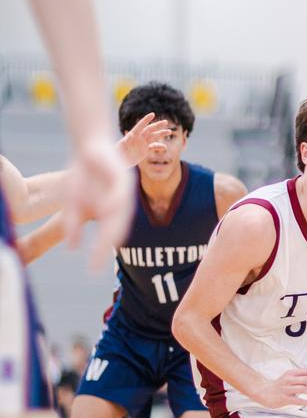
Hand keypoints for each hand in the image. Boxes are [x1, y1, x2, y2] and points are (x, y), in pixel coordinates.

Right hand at [64, 139, 134, 268]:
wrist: (89, 147)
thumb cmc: (83, 177)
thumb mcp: (74, 203)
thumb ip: (74, 224)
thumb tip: (72, 248)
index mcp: (113, 213)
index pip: (109, 237)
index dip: (101, 254)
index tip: (92, 270)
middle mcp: (121, 205)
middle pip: (117, 230)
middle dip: (106, 247)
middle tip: (97, 265)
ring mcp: (123, 191)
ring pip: (121, 213)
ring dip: (112, 228)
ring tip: (105, 245)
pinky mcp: (122, 175)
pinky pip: (119, 191)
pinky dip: (114, 201)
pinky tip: (107, 210)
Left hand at [116, 112, 170, 165]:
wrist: (119, 162)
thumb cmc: (117, 154)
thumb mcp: (119, 148)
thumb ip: (125, 141)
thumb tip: (130, 135)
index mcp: (133, 135)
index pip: (140, 126)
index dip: (146, 120)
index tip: (152, 114)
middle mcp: (139, 138)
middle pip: (149, 130)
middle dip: (157, 126)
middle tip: (165, 122)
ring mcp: (142, 144)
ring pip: (153, 137)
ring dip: (161, 134)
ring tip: (169, 131)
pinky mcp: (144, 151)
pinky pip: (153, 147)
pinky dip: (159, 146)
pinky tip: (165, 147)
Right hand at [252, 369, 306, 408]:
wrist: (263, 391)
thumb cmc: (278, 385)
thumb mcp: (288, 377)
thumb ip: (299, 378)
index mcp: (290, 373)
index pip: (306, 371)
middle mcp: (289, 380)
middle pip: (306, 380)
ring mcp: (286, 389)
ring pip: (302, 389)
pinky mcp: (283, 398)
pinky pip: (295, 400)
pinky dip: (303, 401)